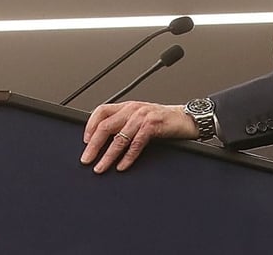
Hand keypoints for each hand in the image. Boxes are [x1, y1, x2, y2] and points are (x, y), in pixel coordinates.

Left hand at [80, 101, 197, 172]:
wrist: (188, 118)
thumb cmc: (164, 121)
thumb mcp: (141, 118)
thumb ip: (125, 124)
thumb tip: (104, 140)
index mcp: (128, 106)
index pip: (101, 111)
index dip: (90, 126)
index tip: (84, 142)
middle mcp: (133, 109)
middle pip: (106, 126)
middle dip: (93, 145)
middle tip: (86, 159)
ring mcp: (143, 117)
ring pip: (119, 137)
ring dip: (108, 155)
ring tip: (100, 167)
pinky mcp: (153, 126)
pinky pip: (136, 143)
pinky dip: (127, 157)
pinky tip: (122, 166)